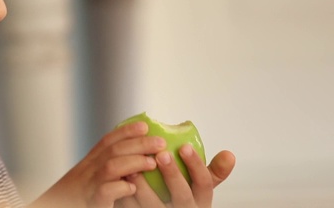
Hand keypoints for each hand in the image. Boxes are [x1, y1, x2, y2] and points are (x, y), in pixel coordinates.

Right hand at [29, 122, 166, 207]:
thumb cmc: (73, 200)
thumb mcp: (86, 182)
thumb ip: (105, 171)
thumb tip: (132, 166)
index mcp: (87, 165)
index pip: (107, 141)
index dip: (126, 131)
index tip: (145, 126)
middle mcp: (86, 172)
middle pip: (112, 150)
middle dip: (138, 143)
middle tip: (160, 142)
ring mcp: (86, 187)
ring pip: (110, 167)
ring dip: (133, 162)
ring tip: (152, 163)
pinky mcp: (90, 202)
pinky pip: (104, 192)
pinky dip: (120, 187)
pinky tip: (132, 187)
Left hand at [117, 148, 235, 207]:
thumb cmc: (183, 201)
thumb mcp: (200, 190)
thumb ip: (212, 173)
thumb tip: (229, 154)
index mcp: (201, 201)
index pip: (204, 183)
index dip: (196, 165)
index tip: (184, 146)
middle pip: (182, 195)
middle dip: (172, 174)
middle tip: (161, 154)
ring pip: (155, 205)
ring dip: (143, 186)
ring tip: (134, 168)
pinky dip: (127, 197)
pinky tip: (120, 182)